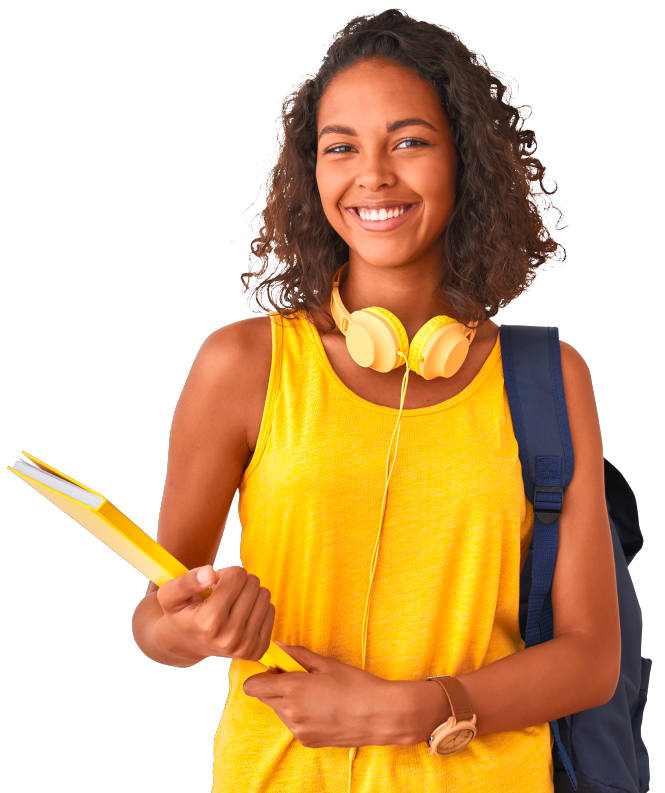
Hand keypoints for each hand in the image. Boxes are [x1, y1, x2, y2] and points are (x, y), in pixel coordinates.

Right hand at [155, 565, 275, 662]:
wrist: (188, 643)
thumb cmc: (182, 613)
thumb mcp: (170, 595)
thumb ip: (186, 581)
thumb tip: (209, 573)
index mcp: (208, 622)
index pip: (236, 576)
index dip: (225, 573)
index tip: (214, 585)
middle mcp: (228, 638)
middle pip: (252, 583)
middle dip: (239, 581)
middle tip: (223, 593)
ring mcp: (245, 646)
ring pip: (264, 594)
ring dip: (249, 592)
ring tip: (232, 602)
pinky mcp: (258, 649)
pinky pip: (271, 609)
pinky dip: (257, 606)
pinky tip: (241, 613)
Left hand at [242, 641, 413, 747]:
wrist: (380, 715)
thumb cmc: (355, 685)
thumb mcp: (326, 664)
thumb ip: (297, 655)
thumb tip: (278, 647)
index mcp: (292, 689)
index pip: (253, 686)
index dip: (262, 675)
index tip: (277, 668)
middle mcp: (290, 712)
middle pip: (265, 697)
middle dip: (276, 686)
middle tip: (301, 677)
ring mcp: (297, 729)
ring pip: (279, 711)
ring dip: (288, 701)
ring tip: (317, 693)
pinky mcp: (306, 741)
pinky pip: (293, 723)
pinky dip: (300, 714)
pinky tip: (322, 708)